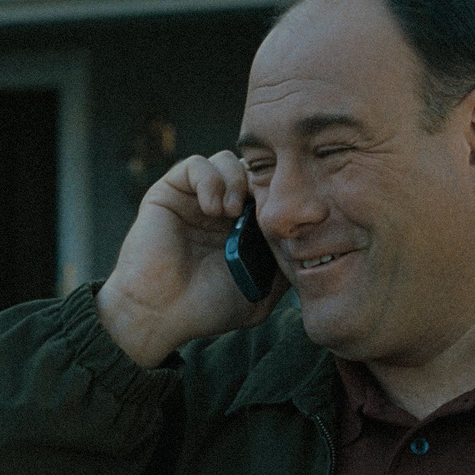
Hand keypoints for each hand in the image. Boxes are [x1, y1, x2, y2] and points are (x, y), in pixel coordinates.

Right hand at [97, 151, 287, 366]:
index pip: (268, 191)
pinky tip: (213, 209)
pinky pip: (196, 165)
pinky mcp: (169, 191)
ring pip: (226, 161)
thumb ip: (285, 268)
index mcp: (242, 227)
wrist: (161, 313)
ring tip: (233, 212)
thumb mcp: (261, 293)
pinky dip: (210, 180)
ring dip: (236, 181)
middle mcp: (220, 209)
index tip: (285, 214)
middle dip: (261, 182)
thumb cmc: (206, 308)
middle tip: (263, 206)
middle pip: (251, 170)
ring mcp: (195, 198)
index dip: (280, 194)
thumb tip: (313, 248)